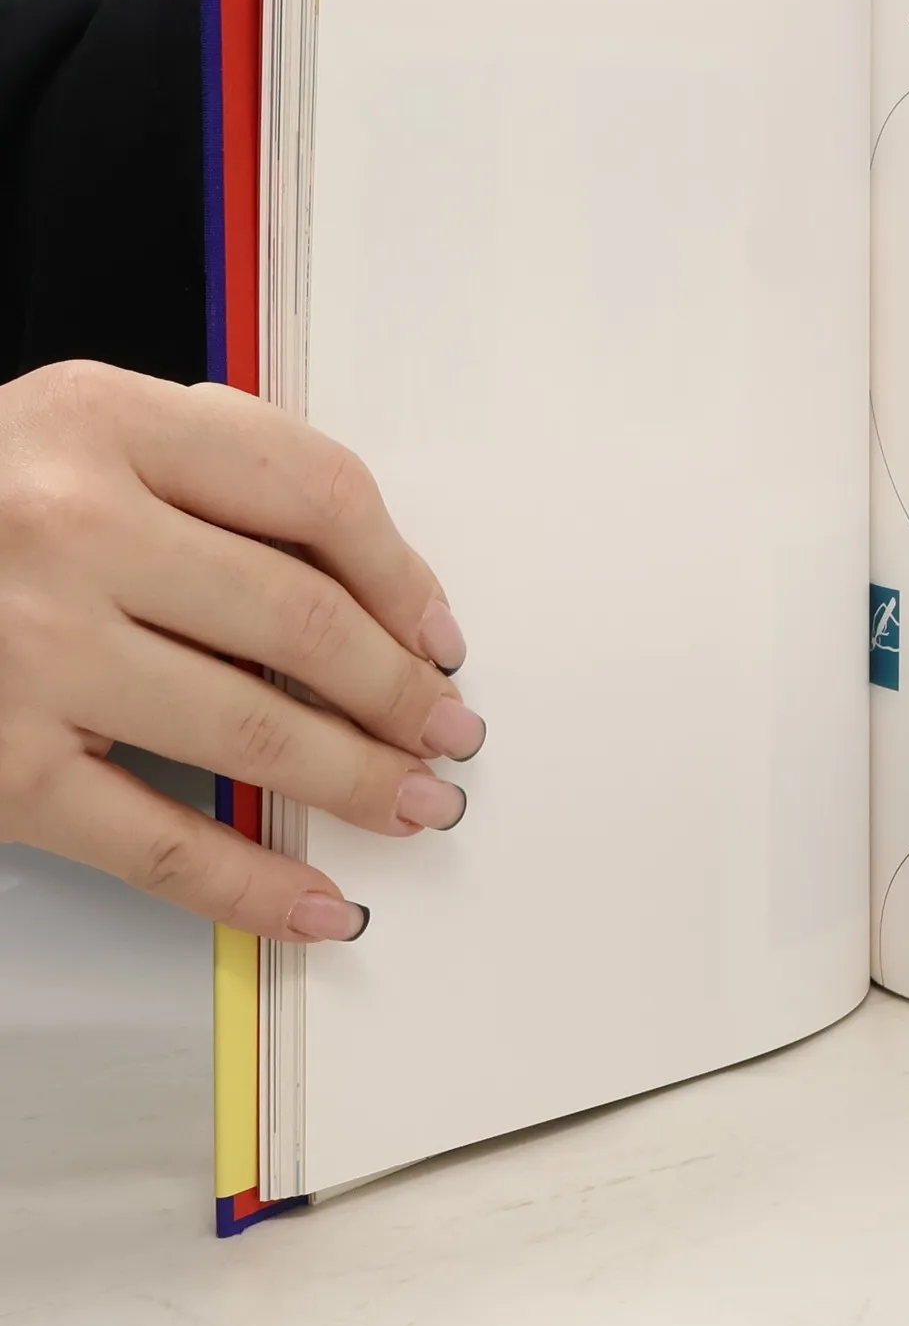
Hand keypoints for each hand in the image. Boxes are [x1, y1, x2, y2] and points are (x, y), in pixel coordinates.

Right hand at [0, 362, 482, 939]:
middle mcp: (69, 528)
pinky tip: (317, 904)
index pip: (316, 492)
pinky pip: (159, 843)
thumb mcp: (76, 429)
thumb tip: (372, 574)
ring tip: (417, 801)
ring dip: (360, 780)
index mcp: (106, 422)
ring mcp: (30, 651)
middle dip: (401, 691)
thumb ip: (210, 463)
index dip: (405, 576)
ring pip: (253, 732)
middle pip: (301, 620)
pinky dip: (253, 886)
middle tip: (450, 731)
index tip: (441, 635)